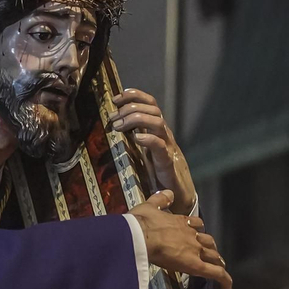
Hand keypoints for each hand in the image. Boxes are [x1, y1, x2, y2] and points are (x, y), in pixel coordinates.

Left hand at [111, 88, 195, 214]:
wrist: (176, 192)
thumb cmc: (157, 170)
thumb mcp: (142, 148)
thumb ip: (133, 135)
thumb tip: (112, 125)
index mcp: (157, 128)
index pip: (150, 103)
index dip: (134, 95)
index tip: (116, 98)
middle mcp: (164, 133)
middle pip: (153, 109)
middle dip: (130, 108)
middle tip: (113, 117)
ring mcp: (167, 146)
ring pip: (158, 122)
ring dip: (136, 119)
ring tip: (119, 126)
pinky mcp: (167, 162)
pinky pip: (160, 146)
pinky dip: (148, 139)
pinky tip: (136, 139)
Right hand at [128, 191, 230, 288]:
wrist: (141, 235)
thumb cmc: (141, 223)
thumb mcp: (150, 206)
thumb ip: (161, 200)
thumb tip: (168, 193)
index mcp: (181, 222)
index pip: (196, 224)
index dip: (198, 230)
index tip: (196, 234)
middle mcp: (192, 235)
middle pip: (208, 241)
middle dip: (210, 248)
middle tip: (210, 254)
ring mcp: (195, 250)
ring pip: (214, 256)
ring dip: (217, 261)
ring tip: (219, 268)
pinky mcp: (196, 265)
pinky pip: (215, 273)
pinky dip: (224, 280)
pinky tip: (227, 288)